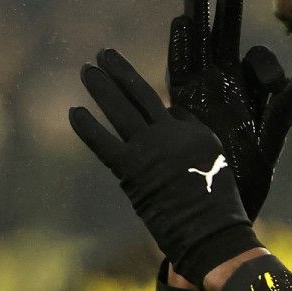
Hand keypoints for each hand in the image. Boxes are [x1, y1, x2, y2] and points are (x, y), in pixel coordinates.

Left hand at [70, 48, 262, 285]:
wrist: (211, 235)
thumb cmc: (218, 209)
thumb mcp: (216, 167)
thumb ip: (194, 140)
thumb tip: (171, 119)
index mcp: (197, 132)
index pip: (166, 107)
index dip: (148, 96)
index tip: (130, 80)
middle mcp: (172, 133)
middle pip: (139, 95)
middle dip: (119, 72)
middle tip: (103, 55)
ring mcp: (150, 149)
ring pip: (120, 109)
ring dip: (101, 87)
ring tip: (88, 69)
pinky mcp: (131, 169)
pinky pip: (103, 142)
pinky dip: (88, 126)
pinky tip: (74, 111)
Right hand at [167, 0, 291, 219]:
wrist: (218, 206)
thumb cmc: (246, 177)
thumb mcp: (267, 142)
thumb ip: (280, 113)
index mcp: (244, 95)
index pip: (250, 60)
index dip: (255, 50)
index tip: (257, 43)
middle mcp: (220, 89)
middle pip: (220, 41)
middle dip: (222, 11)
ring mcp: (199, 95)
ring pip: (197, 48)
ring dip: (197, 19)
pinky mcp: (182, 107)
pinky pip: (180, 70)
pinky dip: (182, 46)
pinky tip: (183, 21)